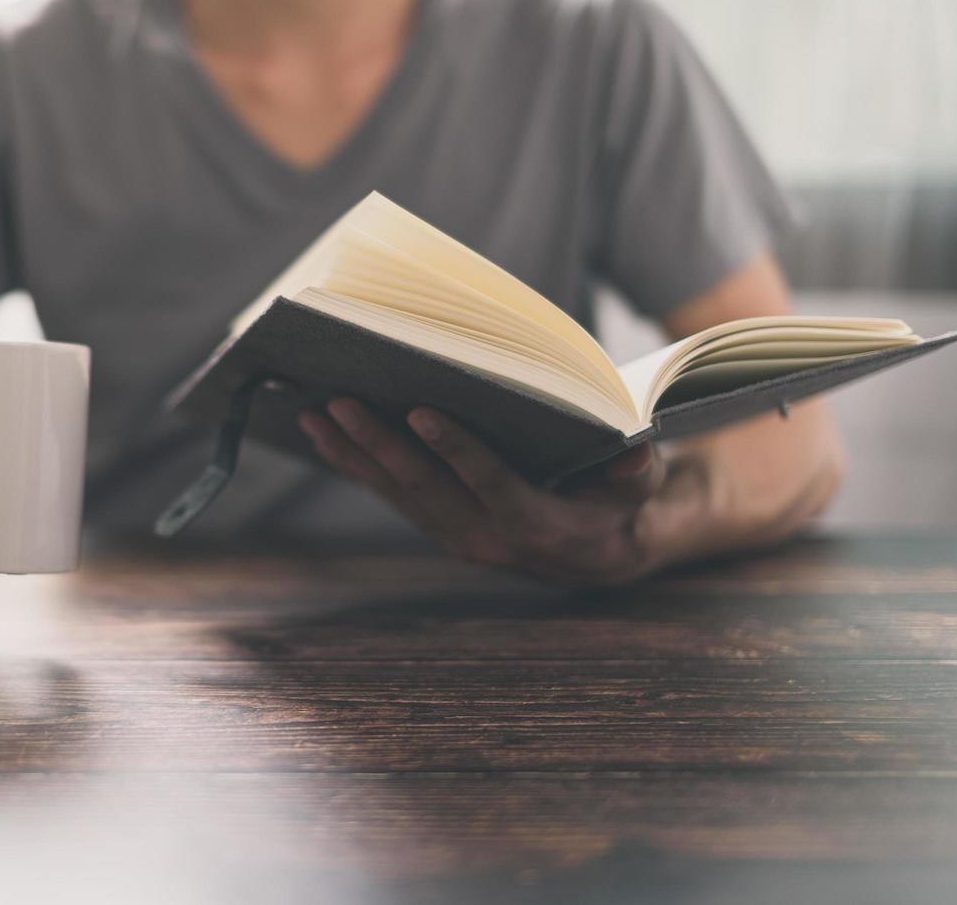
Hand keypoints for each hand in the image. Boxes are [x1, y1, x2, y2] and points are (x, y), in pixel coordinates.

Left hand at [299, 399, 668, 585]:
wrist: (600, 555)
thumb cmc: (621, 501)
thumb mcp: (641, 486)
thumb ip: (638, 471)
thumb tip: (635, 456)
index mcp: (538, 525)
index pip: (489, 482)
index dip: (454, 449)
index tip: (419, 412)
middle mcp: (489, 539)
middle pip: (426, 488)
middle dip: (379, 444)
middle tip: (341, 401)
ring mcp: (457, 536)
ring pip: (397, 494)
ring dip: (353, 454)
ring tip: (315, 413)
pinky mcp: (438, 527)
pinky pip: (391, 496)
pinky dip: (356, 465)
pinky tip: (323, 434)